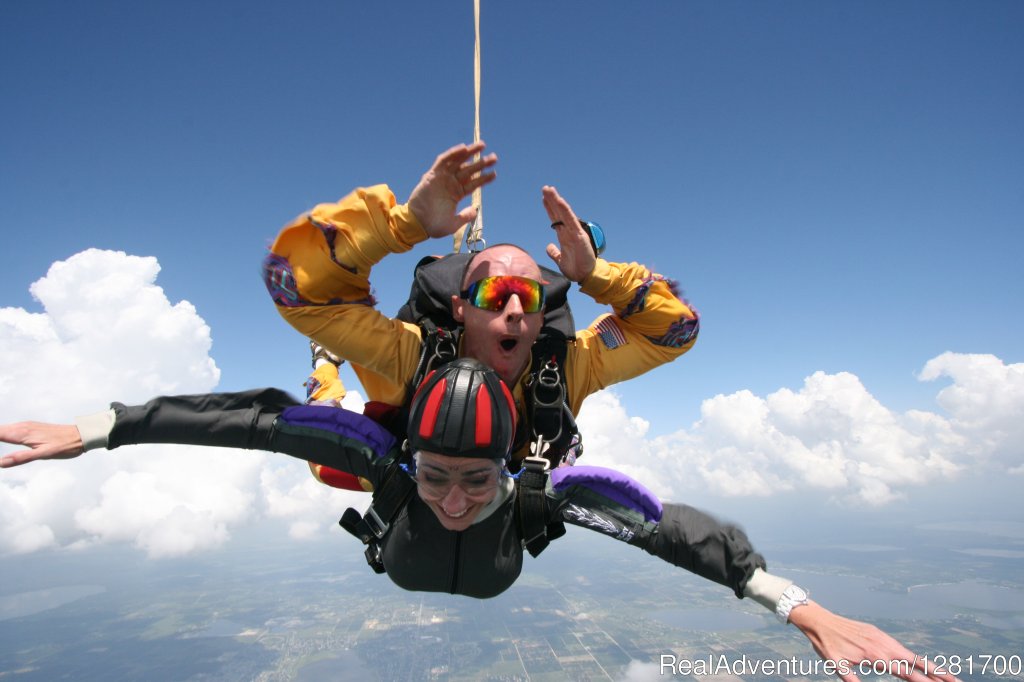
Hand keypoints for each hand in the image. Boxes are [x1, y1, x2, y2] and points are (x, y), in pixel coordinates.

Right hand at [0, 421, 84, 467]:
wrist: (82, 435)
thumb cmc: (66, 446)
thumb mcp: (44, 454)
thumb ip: (22, 458)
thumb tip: (0, 463)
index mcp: (21, 433)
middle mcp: (20, 427)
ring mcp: (24, 427)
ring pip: (1, 429)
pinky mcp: (29, 429)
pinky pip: (8, 430)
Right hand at [407, 142, 496, 238]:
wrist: (417, 224)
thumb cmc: (433, 225)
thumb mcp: (454, 224)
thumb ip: (465, 217)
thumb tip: (475, 210)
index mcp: (456, 194)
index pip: (473, 183)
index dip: (484, 178)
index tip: (494, 173)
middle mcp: (451, 184)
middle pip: (469, 170)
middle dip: (481, 163)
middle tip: (494, 158)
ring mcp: (442, 178)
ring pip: (458, 162)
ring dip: (470, 153)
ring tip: (482, 146)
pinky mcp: (433, 175)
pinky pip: (443, 161)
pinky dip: (453, 154)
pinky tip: (464, 148)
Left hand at [543, 186, 596, 282]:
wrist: (586, 276)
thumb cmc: (576, 268)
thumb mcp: (560, 260)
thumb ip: (554, 253)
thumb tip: (548, 246)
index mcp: (565, 236)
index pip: (555, 218)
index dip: (549, 208)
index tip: (543, 198)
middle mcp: (569, 231)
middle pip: (559, 212)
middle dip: (552, 200)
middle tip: (545, 187)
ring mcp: (574, 232)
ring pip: (564, 213)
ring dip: (557, 200)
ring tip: (549, 189)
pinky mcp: (579, 235)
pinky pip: (571, 220)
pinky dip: (565, 210)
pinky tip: (559, 201)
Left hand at [790, 601, 958, 681]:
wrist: (818, 619)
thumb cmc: (826, 644)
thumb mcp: (836, 666)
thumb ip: (852, 681)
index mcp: (876, 656)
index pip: (908, 673)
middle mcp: (884, 645)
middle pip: (918, 662)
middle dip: (938, 673)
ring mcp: (882, 638)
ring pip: (911, 654)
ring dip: (929, 665)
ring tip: (945, 675)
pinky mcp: (877, 634)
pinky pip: (900, 647)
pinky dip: (914, 657)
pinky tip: (919, 664)